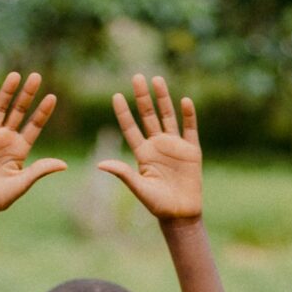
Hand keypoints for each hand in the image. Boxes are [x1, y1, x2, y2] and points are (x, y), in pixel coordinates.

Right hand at [0, 71, 66, 214]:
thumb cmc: (0, 197)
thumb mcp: (23, 183)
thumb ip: (40, 170)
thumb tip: (63, 164)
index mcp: (20, 148)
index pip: (34, 125)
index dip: (43, 111)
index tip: (52, 97)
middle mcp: (6, 138)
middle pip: (19, 111)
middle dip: (27, 94)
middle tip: (36, 76)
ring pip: (0, 110)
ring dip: (7, 93)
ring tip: (15, 76)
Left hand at [99, 75, 202, 221]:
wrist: (181, 214)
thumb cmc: (157, 205)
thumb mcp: (138, 188)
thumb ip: (122, 173)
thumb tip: (99, 164)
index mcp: (143, 153)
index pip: (130, 128)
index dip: (123, 112)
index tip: (115, 95)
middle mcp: (158, 145)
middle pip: (148, 115)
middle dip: (142, 97)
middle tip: (136, 77)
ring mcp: (175, 146)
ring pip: (168, 116)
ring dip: (163, 98)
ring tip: (157, 79)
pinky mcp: (192, 150)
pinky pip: (190, 129)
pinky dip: (188, 115)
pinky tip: (185, 101)